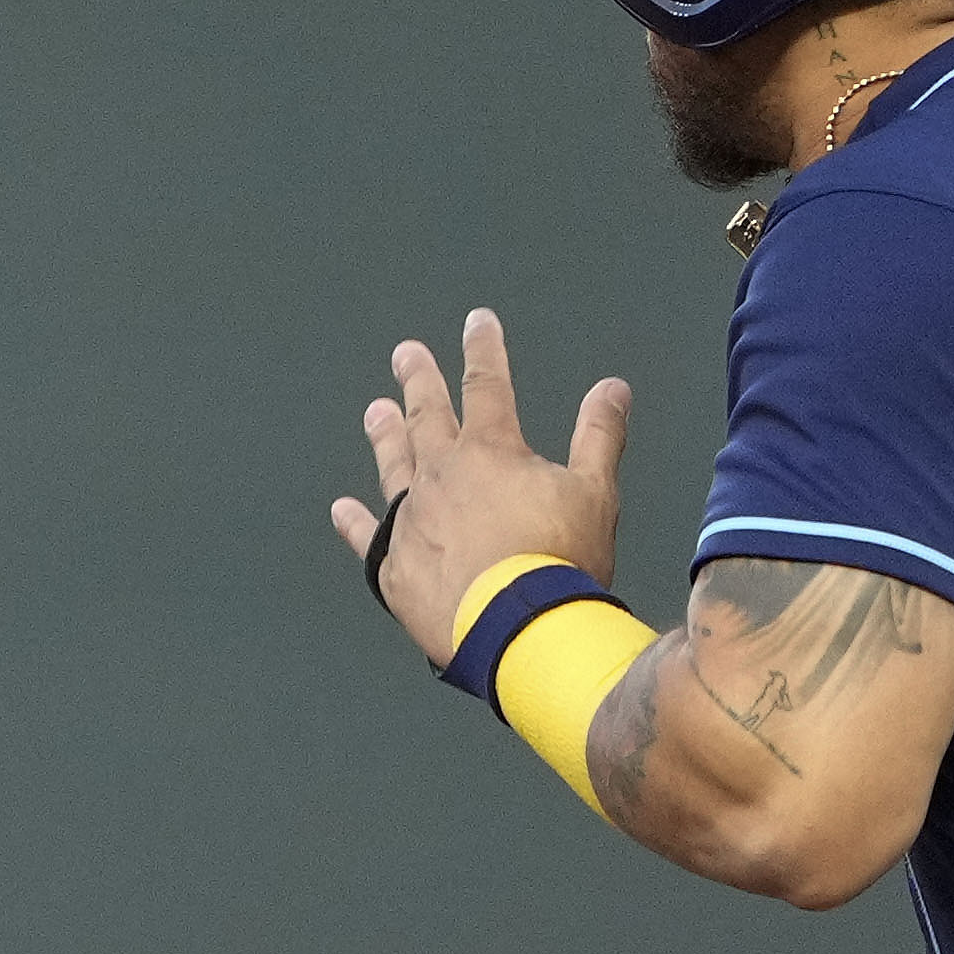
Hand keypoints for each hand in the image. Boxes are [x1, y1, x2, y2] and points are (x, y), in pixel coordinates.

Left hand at [331, 307, 631, 662]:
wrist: (518, 631)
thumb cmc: (562, 562)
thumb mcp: (595, 492)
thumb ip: (600, 436)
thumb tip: (612, 388)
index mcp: (492, 452)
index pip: (487, 385)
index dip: (484, 350)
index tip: (477, 322)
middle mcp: (442, 476)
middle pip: (427, 416)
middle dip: (419, 381)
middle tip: (406, 354)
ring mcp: (412, 520)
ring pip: (393, 466)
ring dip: (384, 435)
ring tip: (374, 411)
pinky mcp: (394, 567)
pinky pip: (367, 537)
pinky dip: (354, 523)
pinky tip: (341, 509)